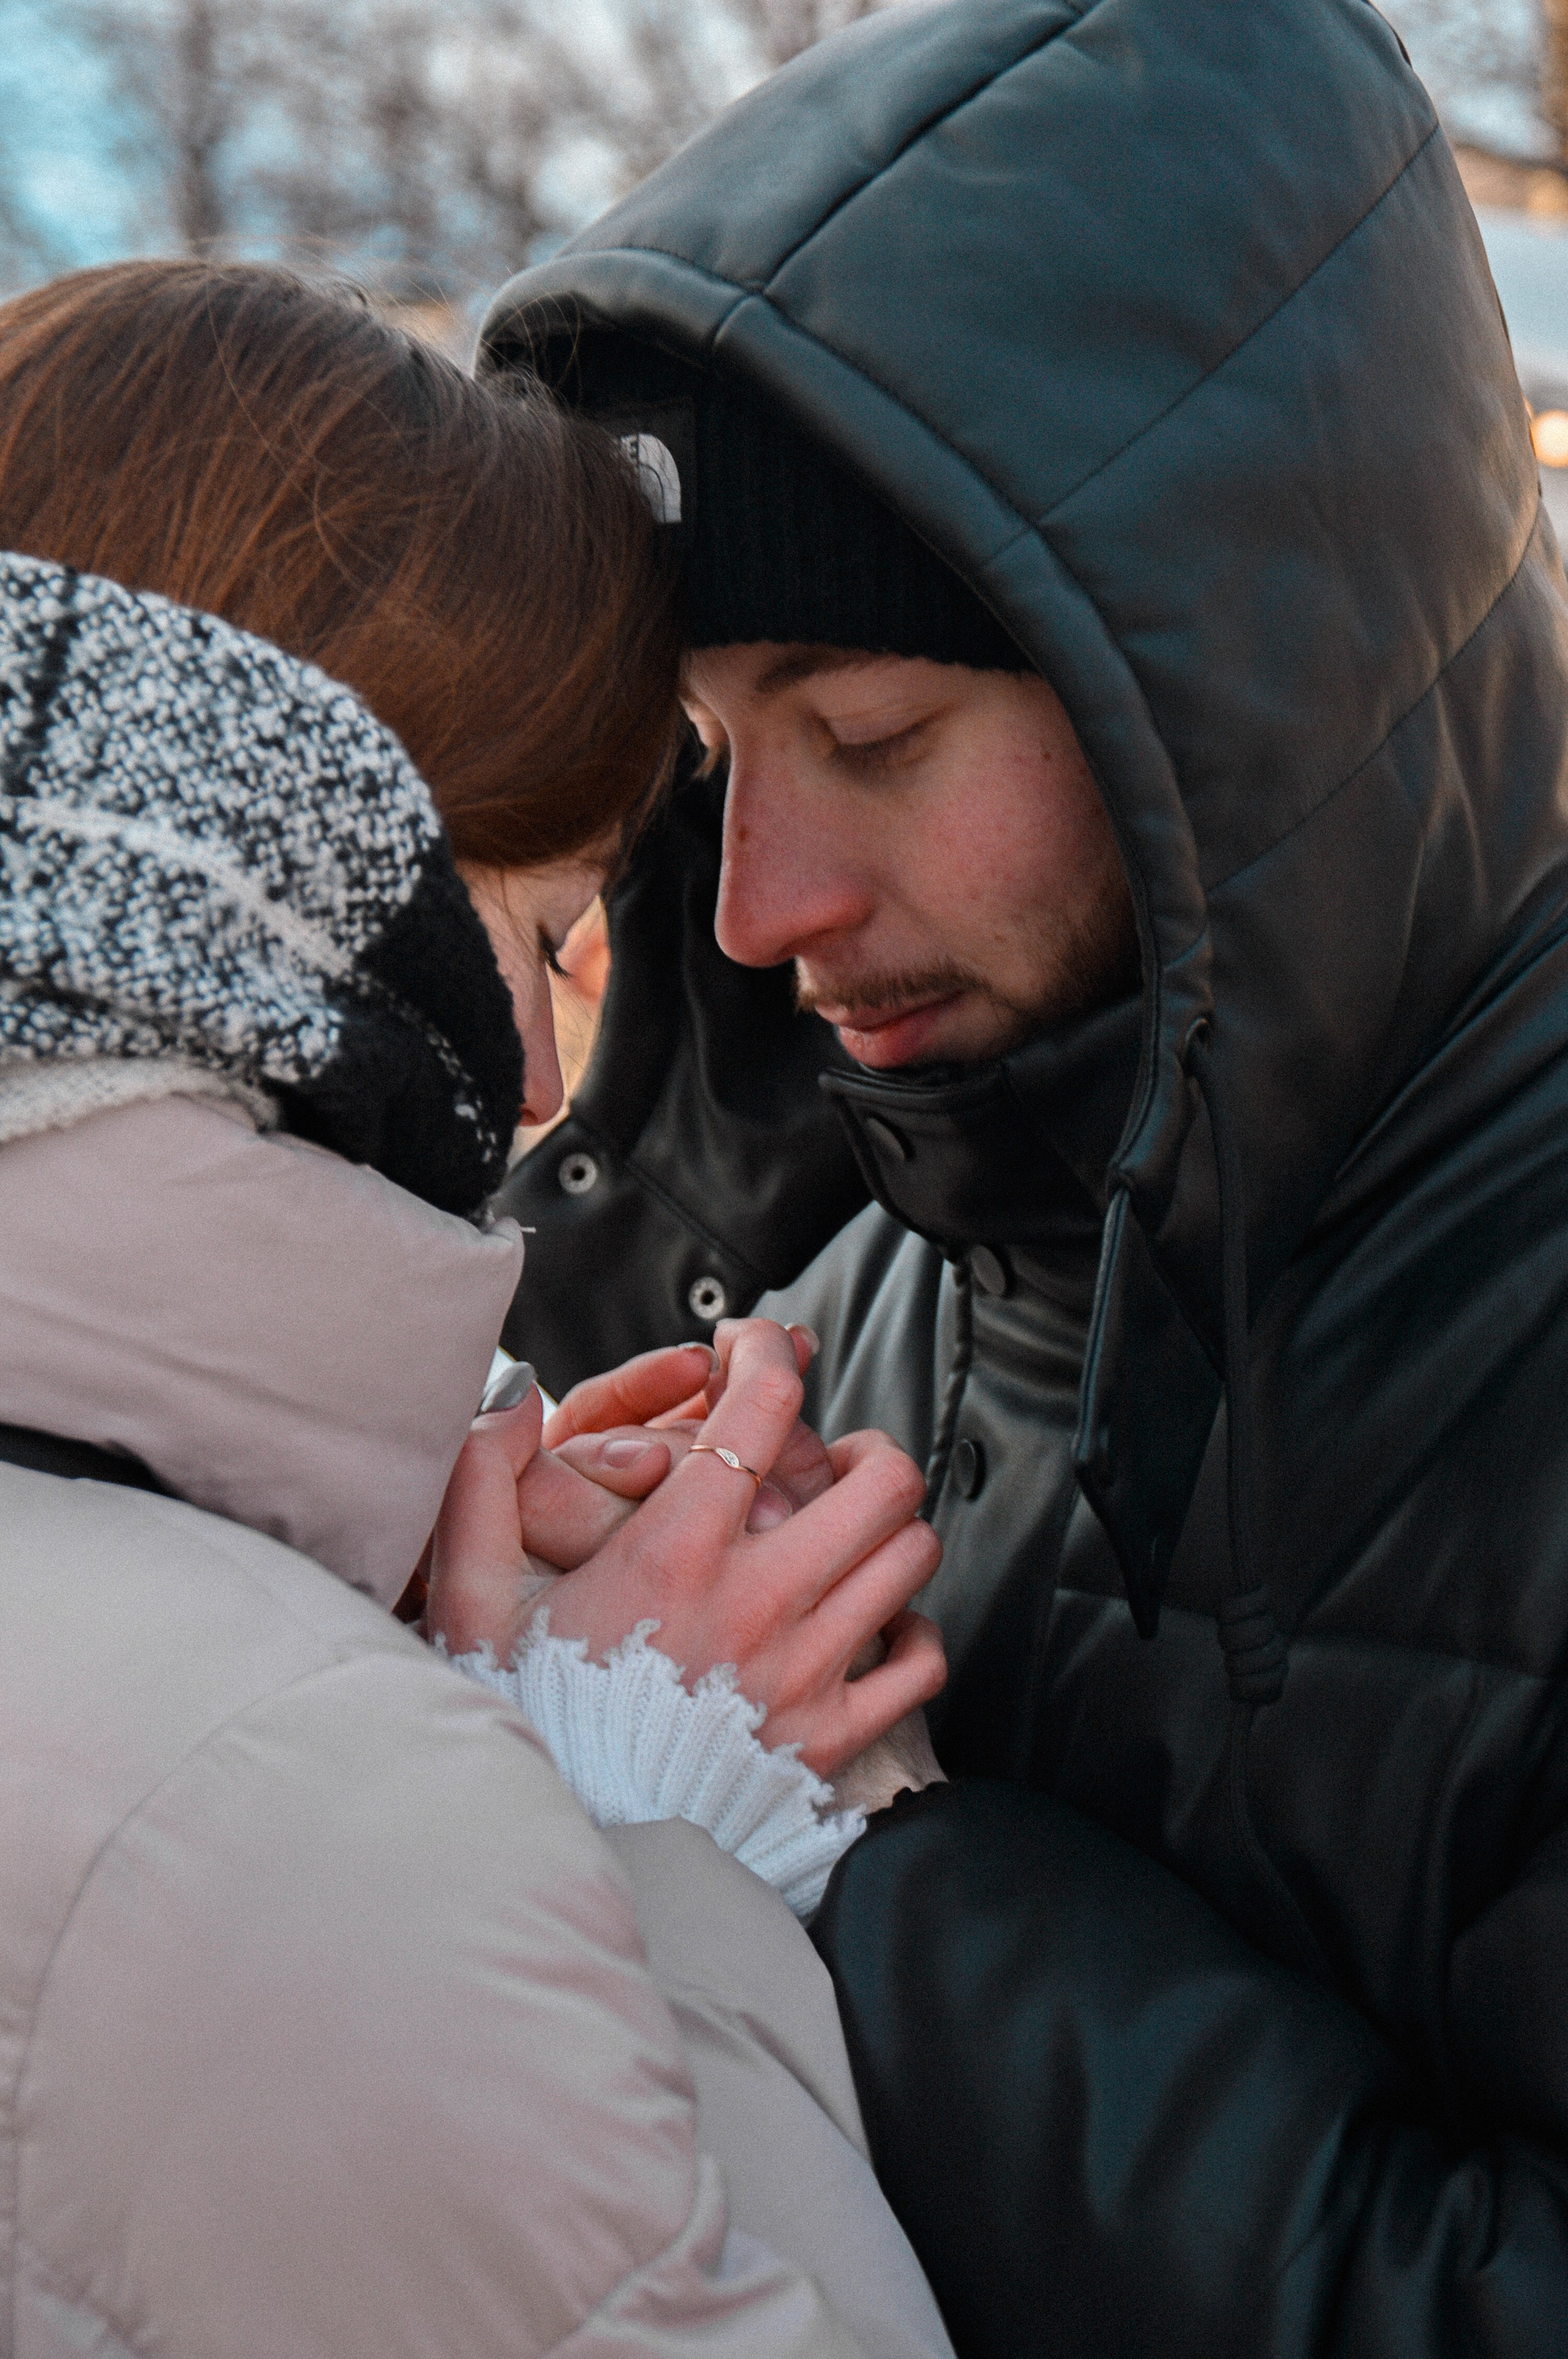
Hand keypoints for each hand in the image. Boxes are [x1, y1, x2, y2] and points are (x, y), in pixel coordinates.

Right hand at [428, 1318, 945, 1778]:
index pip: (760, 1406)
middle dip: (860, 1448)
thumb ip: (478, 1499)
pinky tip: (874, 1624)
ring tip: (848, 1534)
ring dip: (889, 1531)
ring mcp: (807, 1669)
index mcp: (675, 1552)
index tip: (749, 1347)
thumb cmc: (529, 1728)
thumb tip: (499, 1405)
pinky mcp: (833, 1737)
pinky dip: (912, 1632)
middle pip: (879, 1479)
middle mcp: (758, 1600)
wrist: (579, 1854)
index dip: (766, 1350)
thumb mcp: (473, 1611)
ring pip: (910, 1555)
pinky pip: (921, 1662)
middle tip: (825, 1460)